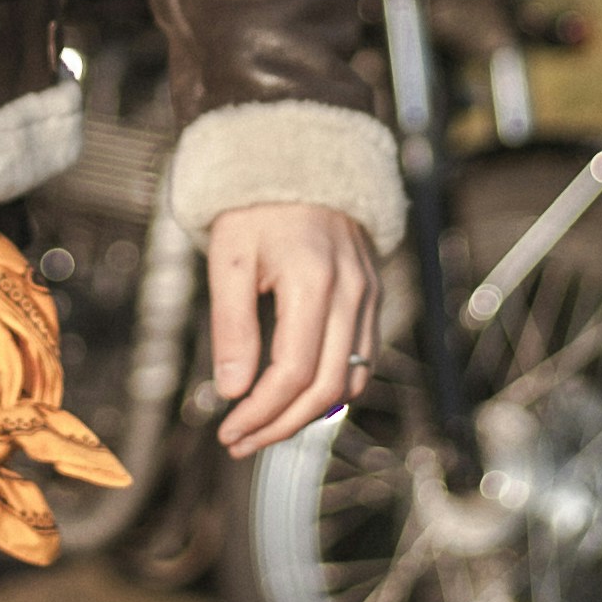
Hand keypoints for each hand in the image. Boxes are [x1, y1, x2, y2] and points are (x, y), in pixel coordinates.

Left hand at [206, 202, 380, 456]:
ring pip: (352, 381)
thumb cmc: (256, 207)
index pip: (293, 372)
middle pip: (327, 388)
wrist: (300, 160)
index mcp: (313, 281)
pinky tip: (295, 398)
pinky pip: (362, 359)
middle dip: (281, 425)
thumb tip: (231, 392)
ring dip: (308, 414)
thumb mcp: (229, 258)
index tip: (228, 432)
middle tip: (240, 441)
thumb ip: (231, 324)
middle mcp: (351, 293)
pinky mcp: (373, 297)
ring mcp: (369, 296)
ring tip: (263, 427)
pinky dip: (333, 388)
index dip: (261, 413)